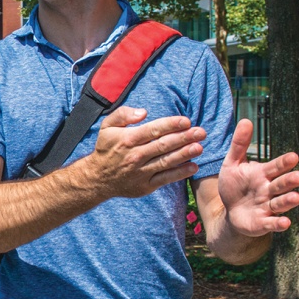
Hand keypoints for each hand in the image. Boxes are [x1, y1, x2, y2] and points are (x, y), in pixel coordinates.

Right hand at [84, 107, 206, 198]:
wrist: (98, 178)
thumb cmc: (107, 148)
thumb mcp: (107, 127)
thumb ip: (123, 114)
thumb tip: (143, 112)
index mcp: (128, 139)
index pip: (153, 130)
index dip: (171, 125)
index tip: (187, 121)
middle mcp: (135, 155)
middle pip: (163, 145)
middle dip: (184, 138)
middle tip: (201, 132)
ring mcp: (141, 172)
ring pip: (166, 161)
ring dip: (185, 154)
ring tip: (200, 147)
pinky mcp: (145, 186)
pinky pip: (165, 178)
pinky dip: (180, 173)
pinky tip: (193, 167)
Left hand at [217, 119, 298, 235]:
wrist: (230, 212)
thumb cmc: (234, 186)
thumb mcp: (232, 164)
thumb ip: (240, 145)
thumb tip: (245, 120)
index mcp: (263, 174)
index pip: (276, 167)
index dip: (284, 163)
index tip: (293, 157)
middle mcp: (269, 190)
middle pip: (282, 185)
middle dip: (289, 181)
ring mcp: (268, 207)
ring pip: (281, 203)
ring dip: (288, 201)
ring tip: (296, 198)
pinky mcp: (263, 223)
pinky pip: (272, 224)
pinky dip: (279, 224)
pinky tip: (285, 223)